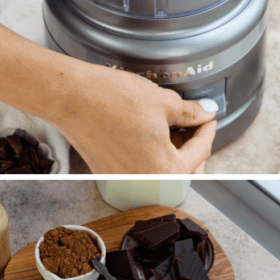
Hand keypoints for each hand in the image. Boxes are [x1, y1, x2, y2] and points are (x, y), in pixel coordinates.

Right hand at [54, 68, 217, 173]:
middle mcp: (146, 183)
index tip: (210, 118)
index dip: (208, 129)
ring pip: (165, 171)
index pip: (201, 151)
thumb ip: (191, 114)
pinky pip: (144, 169)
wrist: (69, 96)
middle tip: (197, 124)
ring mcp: (128, 181)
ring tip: (176, 127)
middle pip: (186, 169)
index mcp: (165, 171)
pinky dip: (154, 155)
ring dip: (175, 152)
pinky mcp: (112, 174)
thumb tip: (206, 113)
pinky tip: (155, 135)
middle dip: (195, 146)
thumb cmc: (110, 99)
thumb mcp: (164, 103)